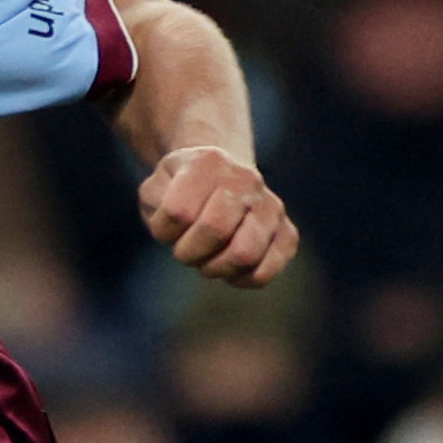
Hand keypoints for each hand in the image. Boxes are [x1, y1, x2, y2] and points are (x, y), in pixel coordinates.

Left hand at [139, 146, 297, 285]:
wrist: (221, 181)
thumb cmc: (180, 192)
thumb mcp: (155, 189)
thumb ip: (155, 202)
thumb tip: (181, 219)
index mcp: (210, 163)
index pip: (179, 212)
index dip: (162, 231)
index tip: (165, 228)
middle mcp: (247, 179)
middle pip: (215, 230)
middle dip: (189, 252)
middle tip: (185, 251)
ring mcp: (272, 207)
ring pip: (244, 254)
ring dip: (215, 267)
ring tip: (208, 259)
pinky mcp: (287, 234)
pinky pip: (264, 272)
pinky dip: (240, 279)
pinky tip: (229, 268)